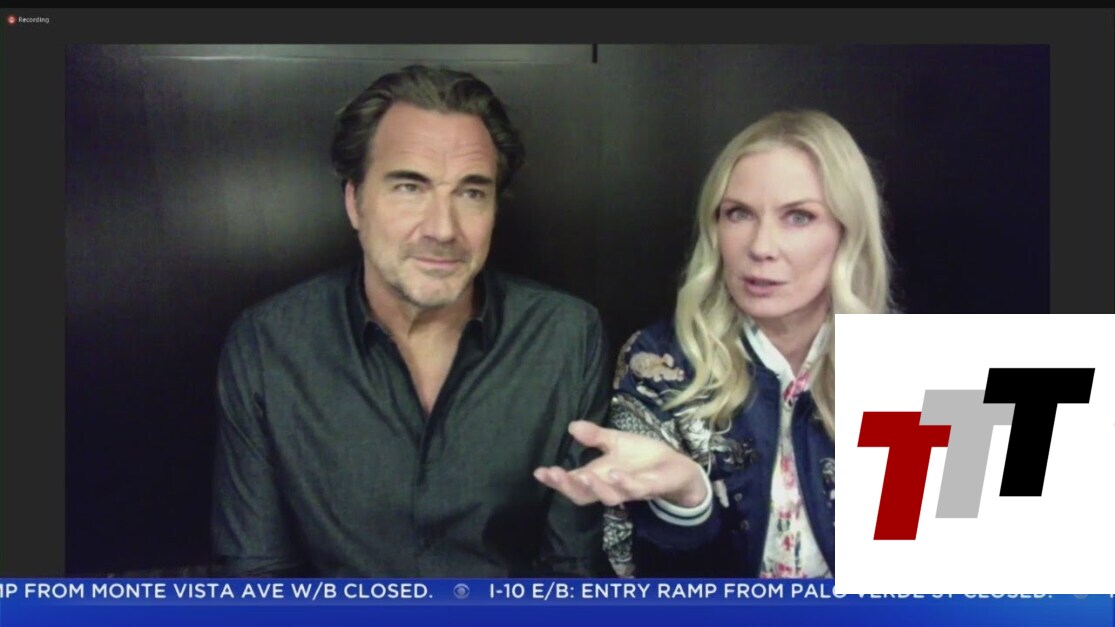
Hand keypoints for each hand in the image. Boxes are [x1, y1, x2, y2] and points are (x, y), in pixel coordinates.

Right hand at [534, 420, 707, 507]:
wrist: (676, 467)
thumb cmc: (642, 457)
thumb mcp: (616, 442)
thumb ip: (594, 436)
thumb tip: (572, 425)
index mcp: (599, 477)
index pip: (573, 483)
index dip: (556, 480)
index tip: (539, 472)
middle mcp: (610, 487)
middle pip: (585, 495)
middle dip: (568, 486)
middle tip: (554, 474)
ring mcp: (630, 490)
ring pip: (609, 496)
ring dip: (596, 487)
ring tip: (583, 474)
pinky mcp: (650, 487)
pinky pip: (635, 489)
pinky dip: (624, 483)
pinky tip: (614, 473)